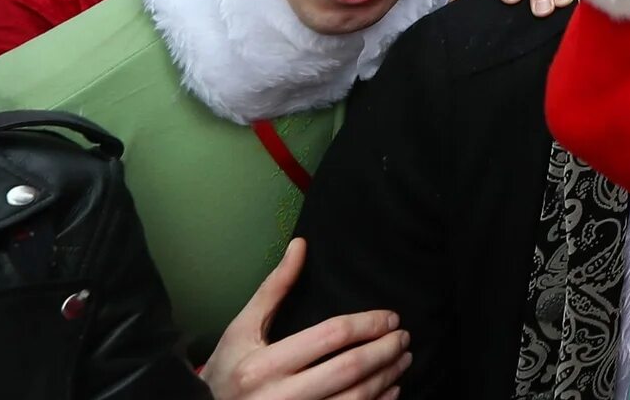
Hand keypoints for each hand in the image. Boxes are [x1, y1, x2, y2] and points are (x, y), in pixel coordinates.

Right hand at [202, 239, 406, 399]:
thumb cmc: (227, 369)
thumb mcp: (241, 329)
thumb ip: (273, 289)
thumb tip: (300, 245)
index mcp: (262, 365)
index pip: (330, 337)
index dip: (367, 324)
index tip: (390, 318)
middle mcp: (277, 397)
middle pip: (348, 370)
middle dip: (384, 351)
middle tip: (403, 338)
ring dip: (386, 379)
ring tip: (402, 361)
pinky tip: (390, 390)